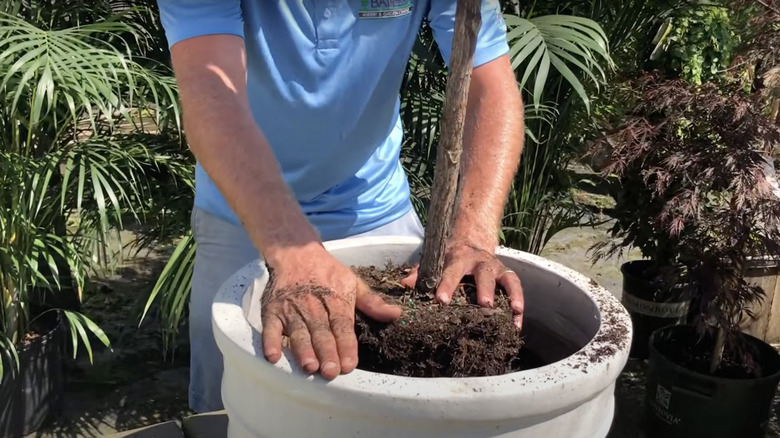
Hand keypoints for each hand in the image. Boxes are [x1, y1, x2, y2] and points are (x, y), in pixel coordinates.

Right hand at [260, 246, 401, 378]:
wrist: (296, 252)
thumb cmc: (327, 272)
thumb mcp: (353, 283)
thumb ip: (372, 302)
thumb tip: (396, 314)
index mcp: (336, 301)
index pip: (342, 326)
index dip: (346, 345)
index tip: (350, 364)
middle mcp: (314, 306)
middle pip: (321, 332)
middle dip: (326, 352)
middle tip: (330, 371)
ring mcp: (291, 309)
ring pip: (298, 332)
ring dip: (302, 350)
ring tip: (309, 366)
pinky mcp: (272, 310)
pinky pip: (270, 327)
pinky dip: (270, 341)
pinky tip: (274, 356)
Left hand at [402, 240, 523, 328]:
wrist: (470, 242)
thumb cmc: (448, 259)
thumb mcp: (434, 262)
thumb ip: (420, 273)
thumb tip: (404, 284)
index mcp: (458, 258)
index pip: (451, 272)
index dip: (447, 285)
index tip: (441, 300)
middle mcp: (480, 262)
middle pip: (483, 274)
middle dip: (484, 289)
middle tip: (485, 305)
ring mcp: (496, 268)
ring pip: (506, 279)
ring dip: (511, 295)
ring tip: (515, 311)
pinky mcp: (507, 275)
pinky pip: (516, 287)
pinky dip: (519, 303)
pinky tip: (518, 321)